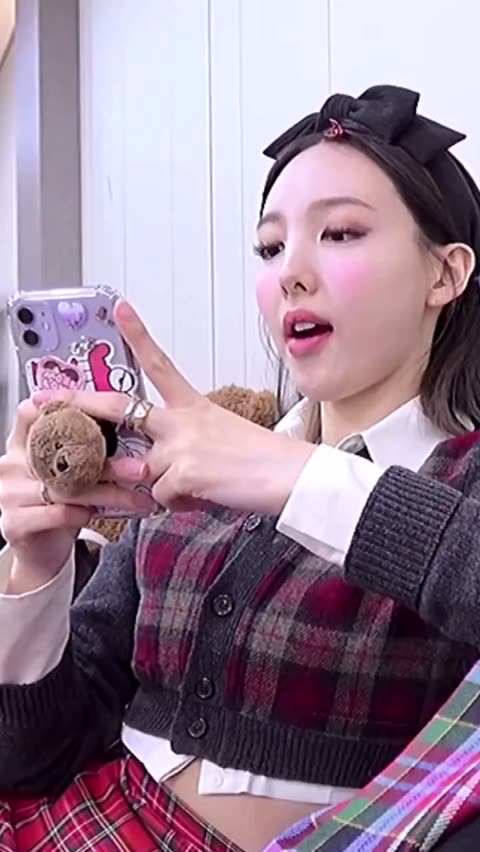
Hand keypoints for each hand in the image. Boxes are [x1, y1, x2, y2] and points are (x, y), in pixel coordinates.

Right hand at [0, 398, 154, 592]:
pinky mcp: (14, 523)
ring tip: (136, 497)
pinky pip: (56, 512)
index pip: (31, 412)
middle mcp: (11, 465)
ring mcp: (9, 494)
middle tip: (142, 468)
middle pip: (61, 454)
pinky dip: (82, 513)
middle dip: (108, 461)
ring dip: (108, 492)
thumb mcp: (69, 474)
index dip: (63, 406)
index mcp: (21, 445)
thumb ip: (83, 451)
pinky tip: (99, 514)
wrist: (41, 551)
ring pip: (66, 487)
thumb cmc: (58, 506)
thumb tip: (132, 432)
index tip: (102, 412)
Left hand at [33, 302, 315, 515]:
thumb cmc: (261, 461)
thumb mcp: (219, 445)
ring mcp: (179, 443)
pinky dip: (176, 505)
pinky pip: (158, 497)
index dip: (138, 334)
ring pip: (140, 470)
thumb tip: (157, 475)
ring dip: (157, 488)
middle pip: (121, 405)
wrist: (289, 476)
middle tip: (47, 398)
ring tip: (196, 490)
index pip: (161, 364)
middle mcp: (182, 419)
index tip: (121, 308)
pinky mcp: (180, 470)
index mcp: (194, 407)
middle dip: (81, 401)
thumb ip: (181, 454)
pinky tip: (203, 498)